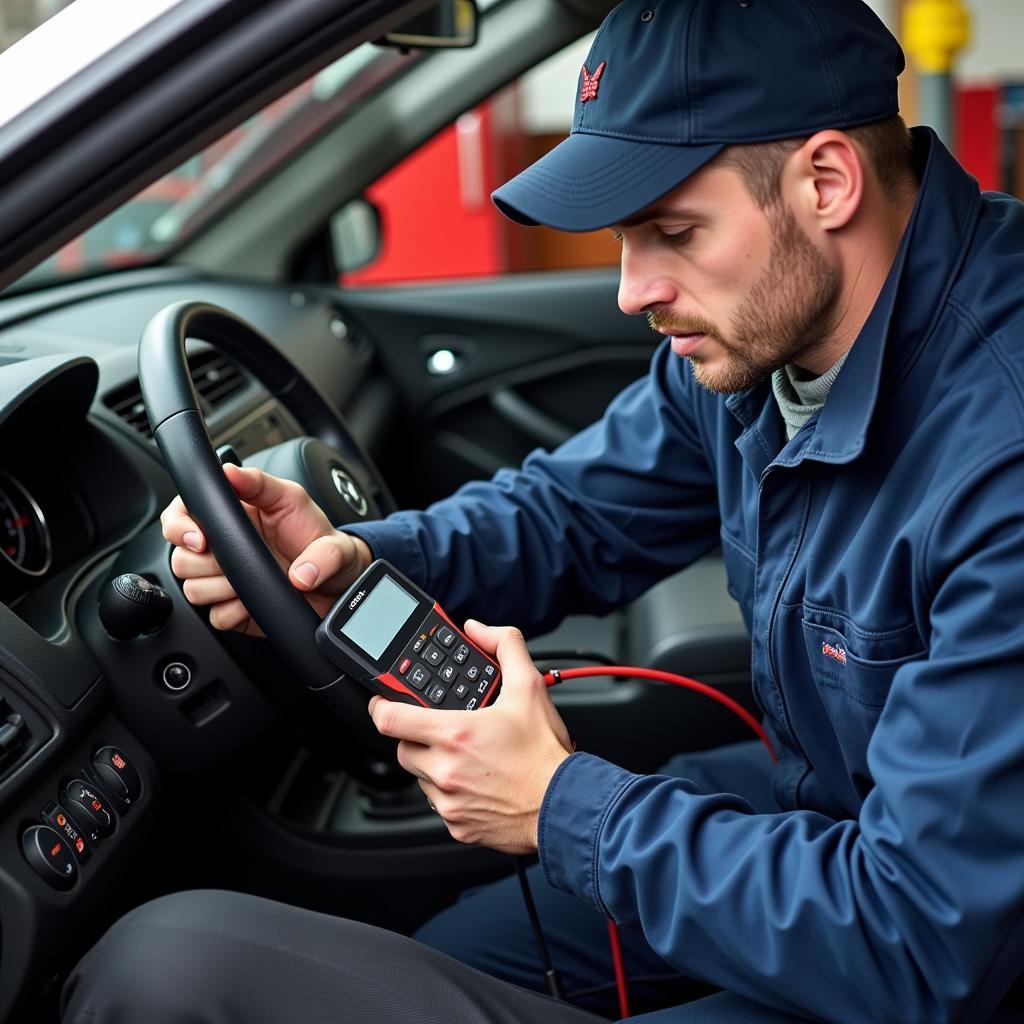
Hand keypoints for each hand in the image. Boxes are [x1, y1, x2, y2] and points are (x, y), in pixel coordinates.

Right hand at [160, 464, 372, 634]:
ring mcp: (227, 580)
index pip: (181, 513)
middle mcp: (224, 547)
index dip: (180, 526)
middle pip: (179, 557)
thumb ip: (267, 486)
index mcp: (231, 516)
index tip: (201, 538)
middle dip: (206, 562)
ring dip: (221, 588)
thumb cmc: (322, 539)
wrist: (341, 582)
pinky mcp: (235, 608)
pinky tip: (256, 601)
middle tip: (240, 560)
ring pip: (192, 588)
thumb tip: (237, 477)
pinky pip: (215, 616)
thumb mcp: (301, 503)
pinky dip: (234, 612)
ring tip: (255, 578)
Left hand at [369, 621, 573, 854]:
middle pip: (403, 748)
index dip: (381, 706)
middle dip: (417, 736)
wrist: (565, 804)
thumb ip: (504, 646)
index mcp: (455, 734)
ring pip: (420, 777)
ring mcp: (449, 801)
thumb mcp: (530, 687)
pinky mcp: (456, 825)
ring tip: (467, 756)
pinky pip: (439, 803)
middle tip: (443, 729)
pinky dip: (450, 791)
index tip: (383, 701)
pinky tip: (476, 781)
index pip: (391, 720)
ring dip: (434, 764)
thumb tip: (480, 630)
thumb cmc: (546, 754)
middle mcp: (445, 770)